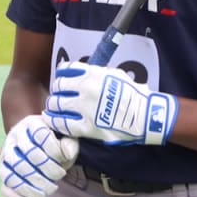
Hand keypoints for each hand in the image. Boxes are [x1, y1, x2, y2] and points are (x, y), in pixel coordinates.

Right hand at [0, 114, 78, 196]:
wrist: (33, 140)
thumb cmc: (54, 140)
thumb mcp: (65, 136)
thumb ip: (70, 143)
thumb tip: (67, 153)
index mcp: (31, 123)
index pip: (41, 135)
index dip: (56, 151)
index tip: (65, 159)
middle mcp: (14, 137)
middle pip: (28, 155)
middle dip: (48, 170)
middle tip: (59, 176)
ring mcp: (5, 154)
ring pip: (13, 172)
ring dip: (33, 186)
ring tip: (49, 190)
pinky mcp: (3, 170)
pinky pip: (5, 187)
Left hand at [44, 61, 177, 145]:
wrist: (145, 116)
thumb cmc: (132, 95)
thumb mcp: (115, 75)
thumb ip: (96, 73)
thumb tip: (81, 73)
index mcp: (93, 74)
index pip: (66, 70)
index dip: (61, 75)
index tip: (61, 80)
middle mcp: (86, 89)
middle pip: (59, 87)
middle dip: (57, 91)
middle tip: (58, 97)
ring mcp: (84, 108)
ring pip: (56, 104)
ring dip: (53, 106)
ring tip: (53, 109)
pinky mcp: (86, 126)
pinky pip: (62, 123)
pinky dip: (53, 121)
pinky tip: (51, 120)